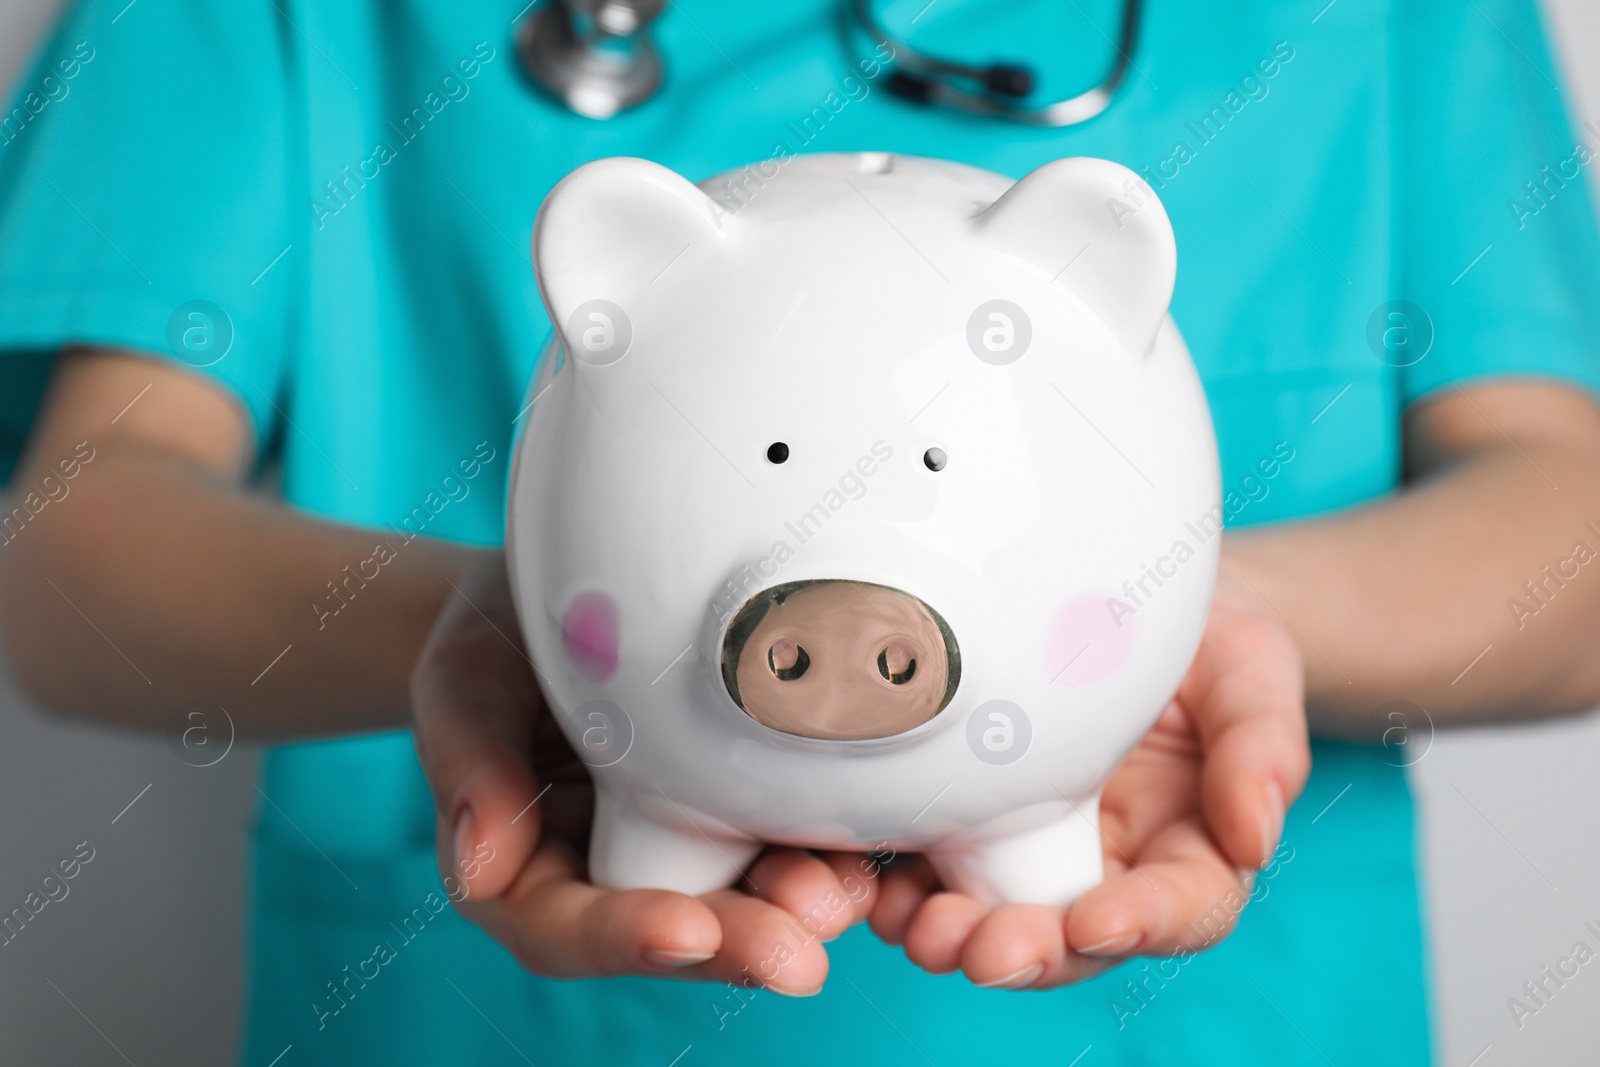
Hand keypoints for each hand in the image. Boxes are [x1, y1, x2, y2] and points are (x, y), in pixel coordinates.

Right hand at [410, 554, 877, 994]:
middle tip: (796, 955)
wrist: (555, 582)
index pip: (565, 927)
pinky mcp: (745, 800)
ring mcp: (688, 838)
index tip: (683, 930)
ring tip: (842, 896)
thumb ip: (468, 761)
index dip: (623, 937)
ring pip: (745, 895)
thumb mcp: (464, 677)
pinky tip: (871, 844)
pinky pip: (791, 833)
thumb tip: (477, 867)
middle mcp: (615, 870)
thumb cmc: (495, 636)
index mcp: (529, 868)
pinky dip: (829, 843)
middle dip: (734, 944)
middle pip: (672, 931)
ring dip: (796, 904)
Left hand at [868, 564, 1310, 988]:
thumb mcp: (1251, 666)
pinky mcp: (968, 816)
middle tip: (980, 950)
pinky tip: (873, 886)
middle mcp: (1108, 862)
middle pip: (1073, 936)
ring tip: (914, 927)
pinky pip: (933, 865)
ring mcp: (1031, 844)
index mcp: (1191, 844)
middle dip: (1028, 950)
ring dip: (954, 933)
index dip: (1141, 923)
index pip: (1180, 908)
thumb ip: (1262, 746)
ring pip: (995, 912)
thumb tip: (1257, 837)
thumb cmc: (1207, 635)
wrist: (1128, 595)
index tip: (1096, 922)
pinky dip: (902, 886)